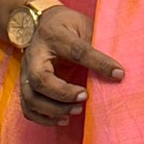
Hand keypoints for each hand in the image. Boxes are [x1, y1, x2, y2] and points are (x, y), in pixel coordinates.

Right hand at [19, 6, 123, 126]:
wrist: (40, 24)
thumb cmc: (68, 26)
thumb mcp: (84, 26)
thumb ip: (97, 45)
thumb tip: (118, 71)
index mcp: (53, 35)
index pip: (76, 51)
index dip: (98, 63)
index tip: (118, 74)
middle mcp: (34, 54)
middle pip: (39, 79)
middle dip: (63, 94)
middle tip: (85, 97)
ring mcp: (25, 71)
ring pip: (30, 97)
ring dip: (54, 110)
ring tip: (77, 111)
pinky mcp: (25, 85)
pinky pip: (27, 107)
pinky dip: (44, 118)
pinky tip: (63, 119)